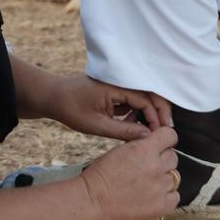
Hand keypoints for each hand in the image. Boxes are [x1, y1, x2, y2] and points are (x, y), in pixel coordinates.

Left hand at [47, 74, 172, 140]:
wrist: (54, 97)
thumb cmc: (72, 110)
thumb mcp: (97, 125)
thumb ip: (124, 131)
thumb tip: (147, 137)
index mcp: (116, 86)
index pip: (146, 99)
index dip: (156, 117)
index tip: (159, 134)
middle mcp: (121, 82)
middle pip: (150, 94)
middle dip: (159, 112)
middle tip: (165, 131)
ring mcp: (119, 85)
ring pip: (143, 96)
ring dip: (148, 112)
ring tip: (145, 131)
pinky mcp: (115, 90)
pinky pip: (133, 99)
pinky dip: (137, 111)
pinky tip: (132, 124)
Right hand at [80, 129, 180, 219]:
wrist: (93, 202)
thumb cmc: (100, 177)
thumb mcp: (120, 150)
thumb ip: (141, 146)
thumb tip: (154, 145)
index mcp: (144, 150)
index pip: (170, 136)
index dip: (166, 140)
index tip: (163, 145)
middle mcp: (155, 167)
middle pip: (173, 157)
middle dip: (162, 161)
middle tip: (148, 168)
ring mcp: (160, 187)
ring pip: (175, 177)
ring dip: (164, 179)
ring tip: (147, 184)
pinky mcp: (162, 206)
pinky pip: (175, 196)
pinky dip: (166, 196)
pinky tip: (153, 196)